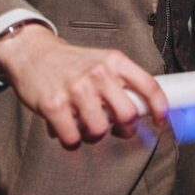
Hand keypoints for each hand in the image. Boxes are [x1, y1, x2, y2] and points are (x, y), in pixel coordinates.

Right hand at [0, 24, 167, 147]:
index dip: (160, 107)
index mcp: (115, 61)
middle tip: (118, 129)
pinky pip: (72, 137)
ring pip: (99, 130)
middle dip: (125, 130)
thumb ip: (121, 81)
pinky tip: (68, 130)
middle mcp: (99, 73)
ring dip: (94, 136)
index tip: (161, 121)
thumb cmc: (70, 62)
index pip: (149, 85)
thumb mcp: (102, 61)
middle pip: (127, 115)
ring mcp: (76, 89)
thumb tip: (144, 108)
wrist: (33, 53)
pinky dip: (72, 141)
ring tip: (86, 126)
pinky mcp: (53, 105)